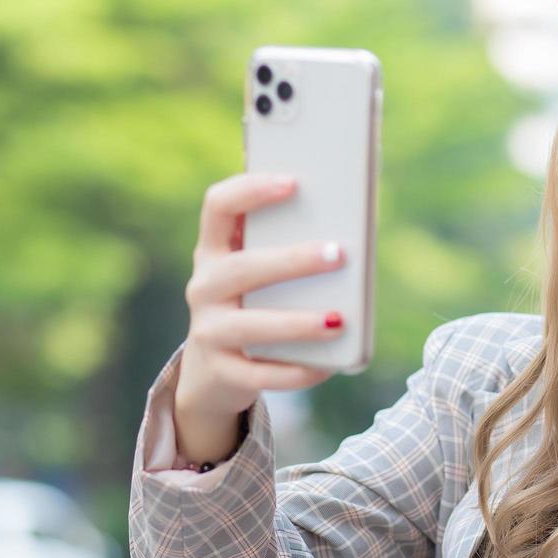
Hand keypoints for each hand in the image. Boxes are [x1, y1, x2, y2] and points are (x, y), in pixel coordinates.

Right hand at [175, 172, 348, 419]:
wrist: (215, 372)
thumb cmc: (255, 307)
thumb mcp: (262, 276)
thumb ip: (289, 251)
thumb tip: (353, 239)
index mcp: (215, 251)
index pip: (218, 206)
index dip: (250, 190)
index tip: (293, 183)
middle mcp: (203, 286)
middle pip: (242, 268)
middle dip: (292, 260)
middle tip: (339, 254)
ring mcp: (208, 331)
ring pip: (250, 326)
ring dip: (297, 323)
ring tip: (339, 320)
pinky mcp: (222, 371)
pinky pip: (260, 374)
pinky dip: (296, 370)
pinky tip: (327, 366)